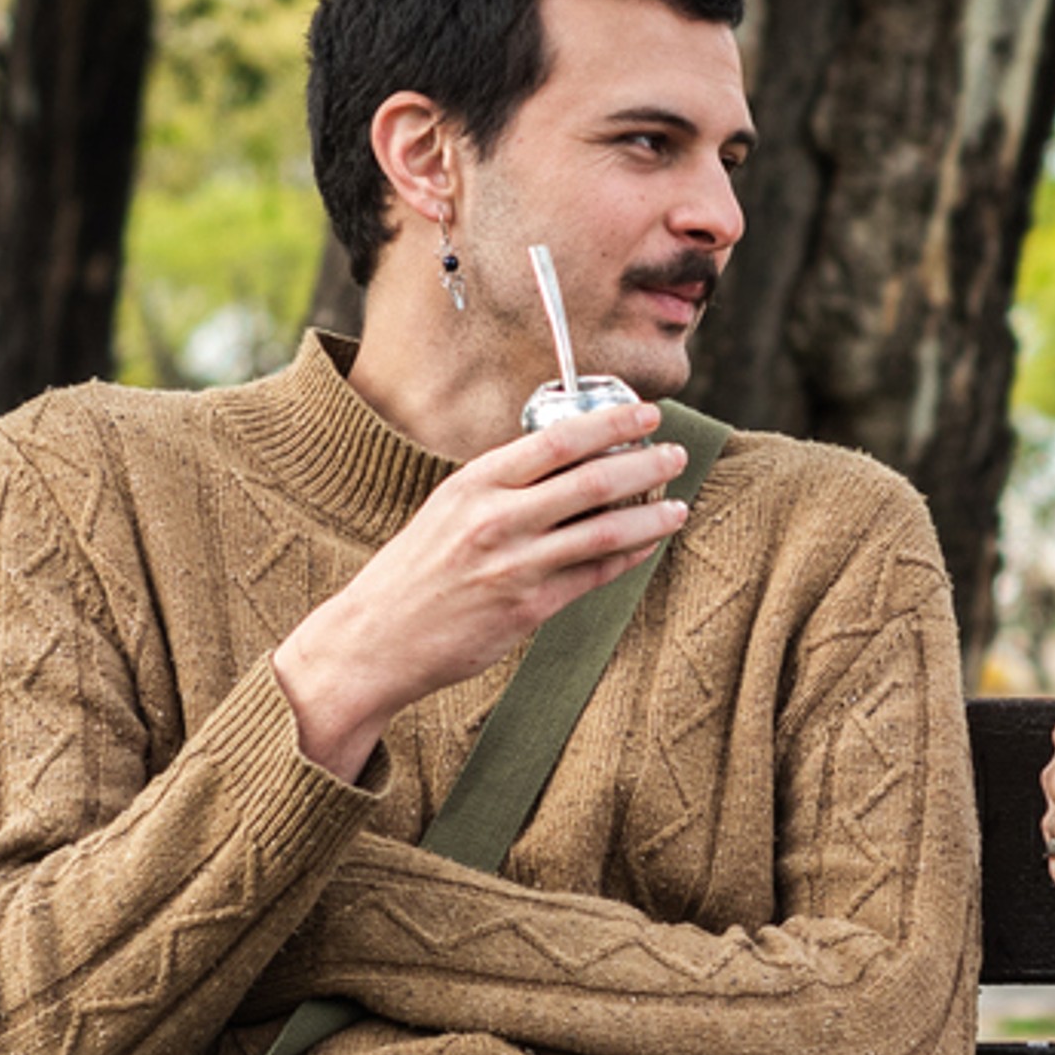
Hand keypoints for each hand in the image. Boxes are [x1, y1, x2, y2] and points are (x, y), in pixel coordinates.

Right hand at [272, 398, 689, 779]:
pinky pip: (594, 575)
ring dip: (651, 516)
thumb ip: (502, 487)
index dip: (612, 423)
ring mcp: (516, 565)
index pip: (558, 440)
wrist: (375, 639)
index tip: (646, 414)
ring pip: (605, 531)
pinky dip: (628, 557)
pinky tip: (646, 545)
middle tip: (676, 454)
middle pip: (593, 480)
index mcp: (475, 483)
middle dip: (646, 464)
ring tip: (678, 506)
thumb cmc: (413, 573)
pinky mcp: (529, 608)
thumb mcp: (448, 509)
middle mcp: (497, 519)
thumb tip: (567, 464)